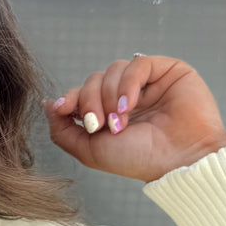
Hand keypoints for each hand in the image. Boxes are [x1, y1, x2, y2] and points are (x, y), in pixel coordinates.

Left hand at [44, 56, 225, 181]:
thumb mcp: (89, 150)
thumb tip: (47, 104)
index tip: (62, 108)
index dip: (70, 98)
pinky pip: (136, 64)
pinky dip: (127, 84)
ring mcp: (146, 83)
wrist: (178, 161)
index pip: (81, 92)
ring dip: (109, 96)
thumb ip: (62, 130)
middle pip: (93, 79)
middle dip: (89, 101)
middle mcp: (127, 96)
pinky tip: (130, 106)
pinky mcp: (167, 70)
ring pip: (111, 70)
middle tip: (98, 124)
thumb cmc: (138, 159)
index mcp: (109, 112)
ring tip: (119, 121)